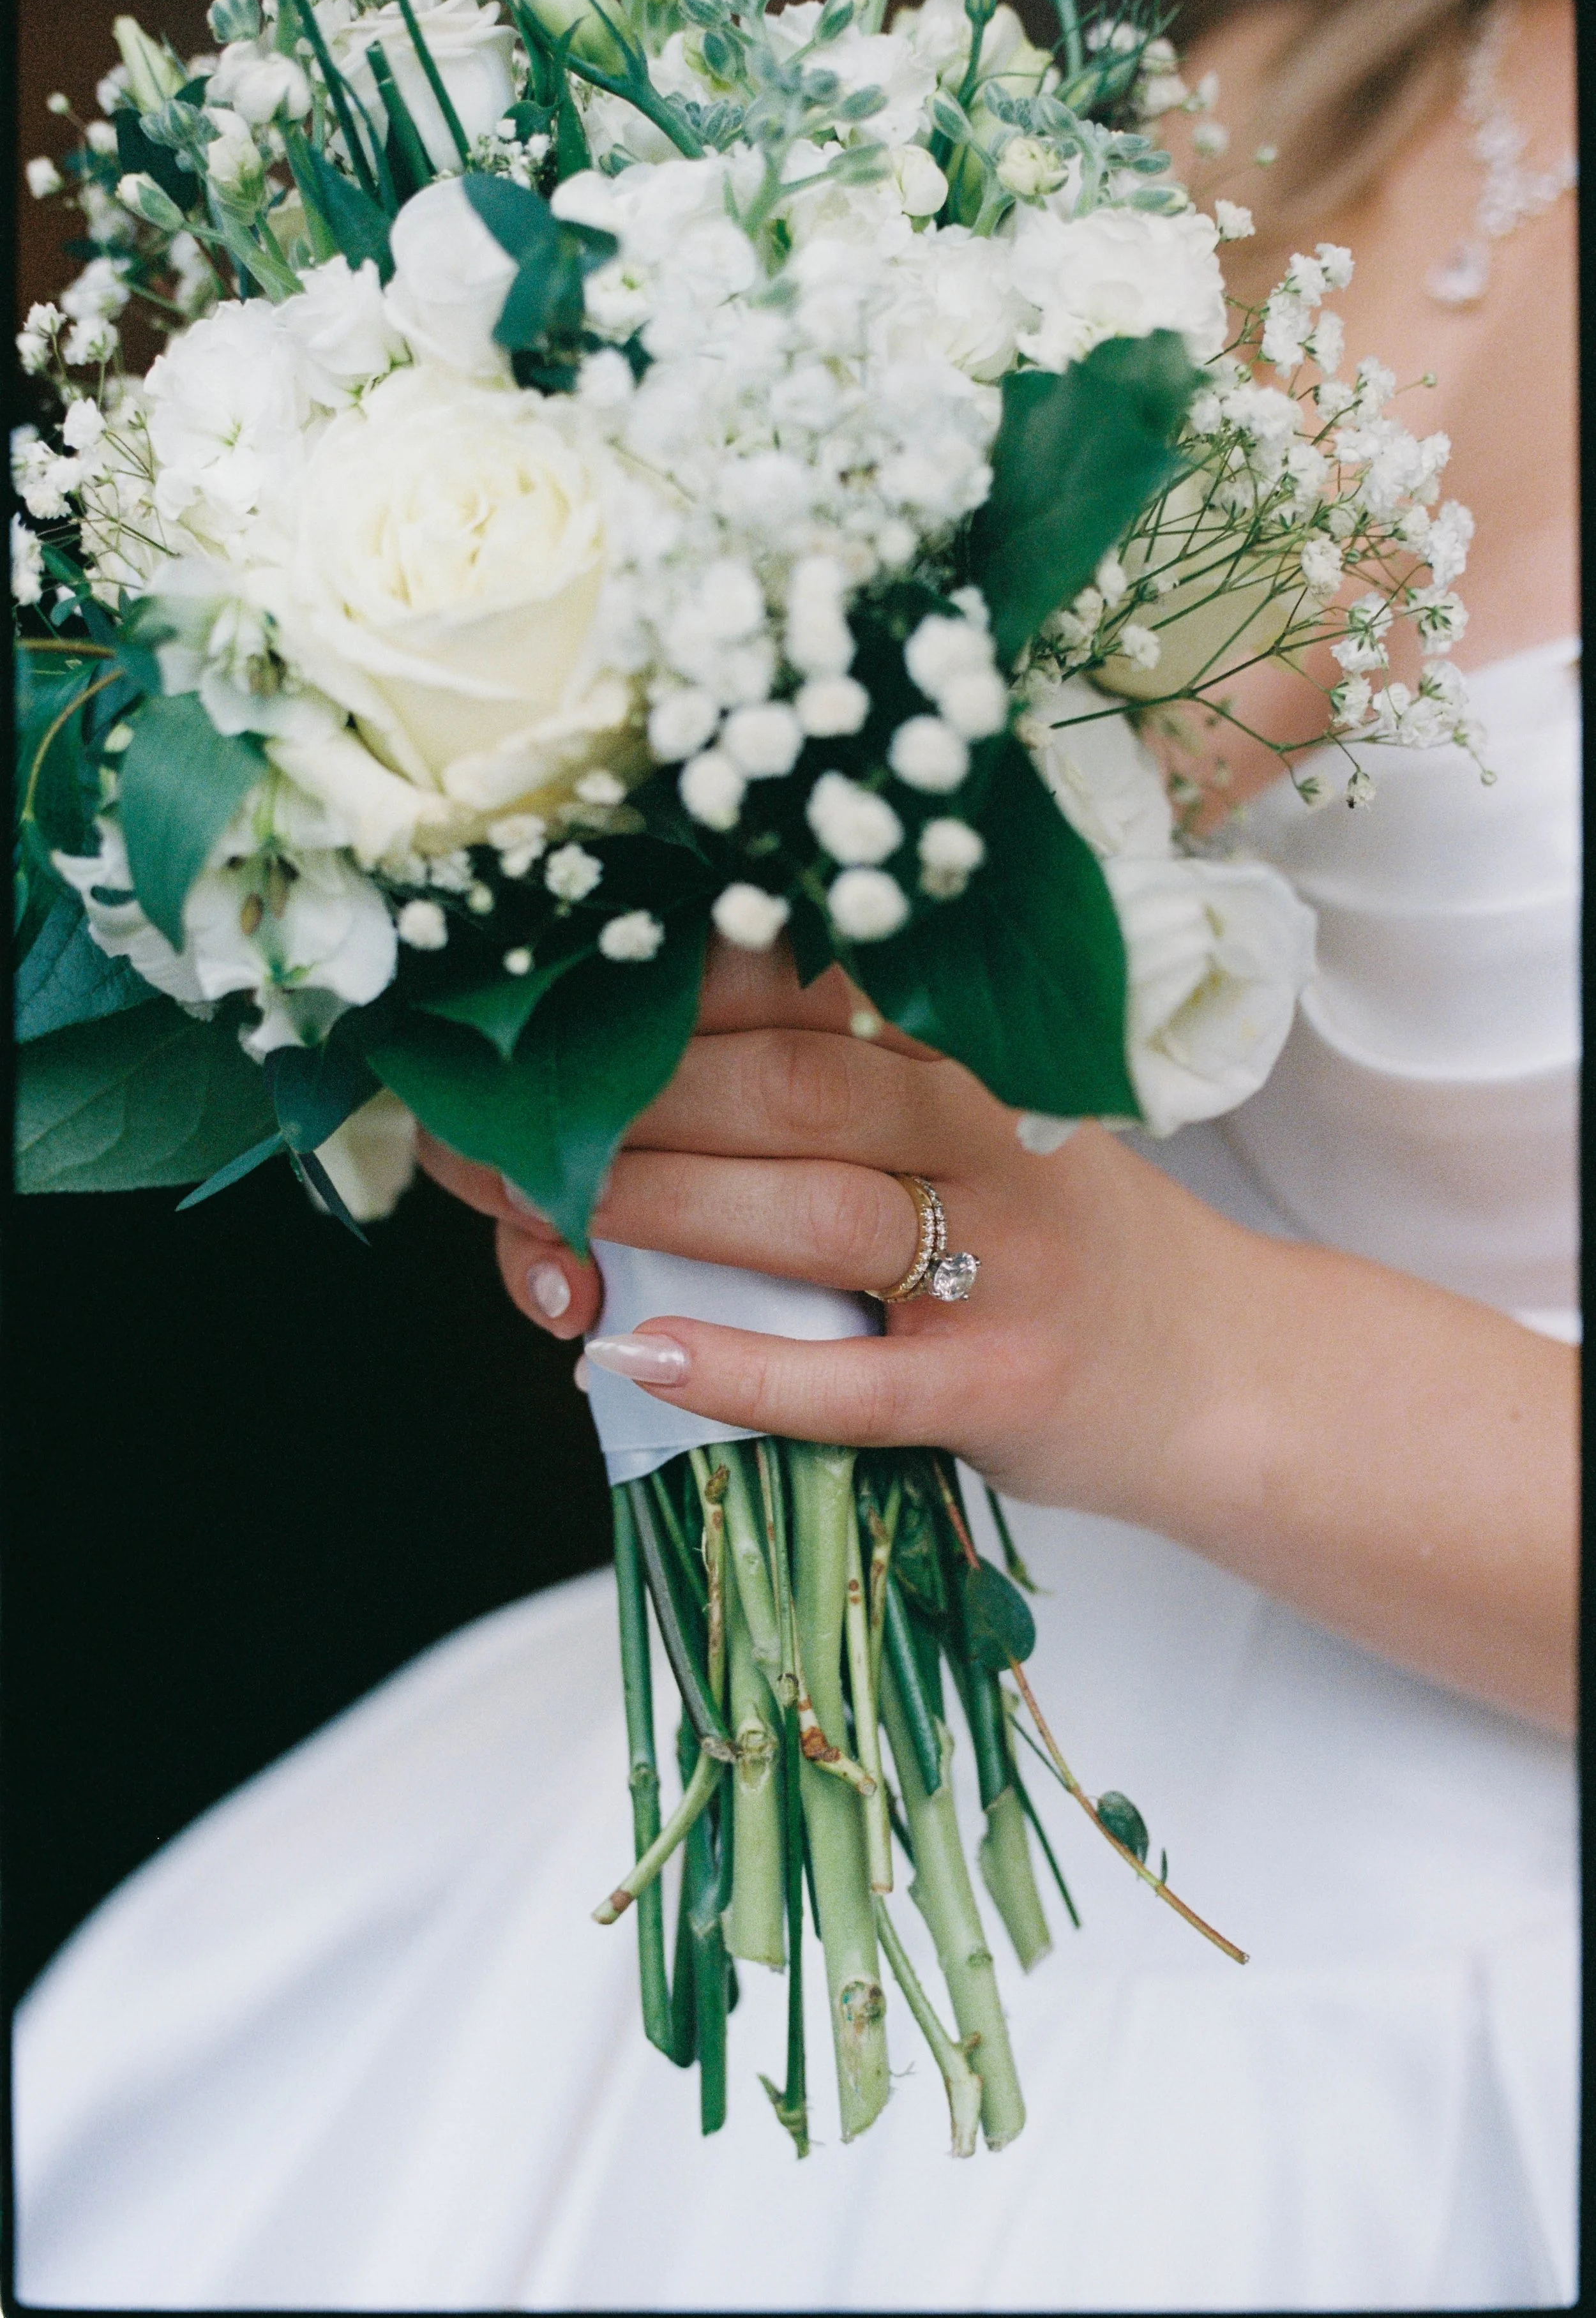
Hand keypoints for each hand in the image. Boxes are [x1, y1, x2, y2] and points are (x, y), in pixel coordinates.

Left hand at [418, 939, 1576, 1729]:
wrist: (1217, 1370)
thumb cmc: (1044, 1237)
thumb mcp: (965, 1124)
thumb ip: (825, 1086)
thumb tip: (612, 1092)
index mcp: (967, 1046)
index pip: (790, 986)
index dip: (646, 995)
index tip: (525, 1005)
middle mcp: (990, 1134)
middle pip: (785, 1089)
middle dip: (619, 1108)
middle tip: (487, 1132)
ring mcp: (1007, 1262)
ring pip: (812, 1213)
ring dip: (655, 1213)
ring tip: (531, 1223)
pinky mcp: (1007, 1387)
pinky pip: (857, 1381)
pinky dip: (739, 1370)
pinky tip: (632, 1360)